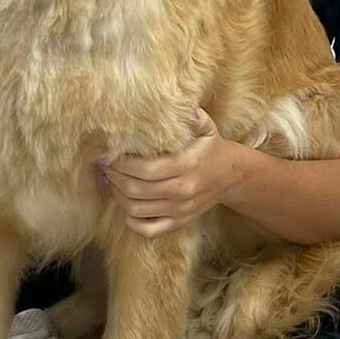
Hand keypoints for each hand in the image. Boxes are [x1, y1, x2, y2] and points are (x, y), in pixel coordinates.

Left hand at [99, 108, 241, 238]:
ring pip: (137, 209)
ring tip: (111, 181)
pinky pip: (149, 230)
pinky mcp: (180, 222)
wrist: (232, 177)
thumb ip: (196, 118)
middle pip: (136, 189)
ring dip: (118, 196)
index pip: (145, 169)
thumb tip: (186, 108)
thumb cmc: (212, 149)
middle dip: (114, 177)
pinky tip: (126, 205)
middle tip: (106, 166)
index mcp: (187, 166)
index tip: (110, 154)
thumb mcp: (208, 129)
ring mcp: (180, 210)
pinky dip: (132, 221)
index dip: (122, 164)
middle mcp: (182, 191)